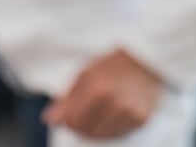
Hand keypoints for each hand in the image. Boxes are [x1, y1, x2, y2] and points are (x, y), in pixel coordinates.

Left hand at [42, 50, 162, 139]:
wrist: (146, 59)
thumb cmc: (113, 64)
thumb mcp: (85, 74)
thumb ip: (67, 98)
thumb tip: (50, 119)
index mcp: (97, 89)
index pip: (72, 120)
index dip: (67, 119)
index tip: (69, 113)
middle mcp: (114, 103)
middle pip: (86, 130)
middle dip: (79, 124)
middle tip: (83, 112)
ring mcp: (129, 113)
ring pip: (101, 135)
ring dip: (95, 127)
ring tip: (99, 111)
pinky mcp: (141, 119)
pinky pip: (118, 134)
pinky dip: (111, 128)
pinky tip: (112, 113)